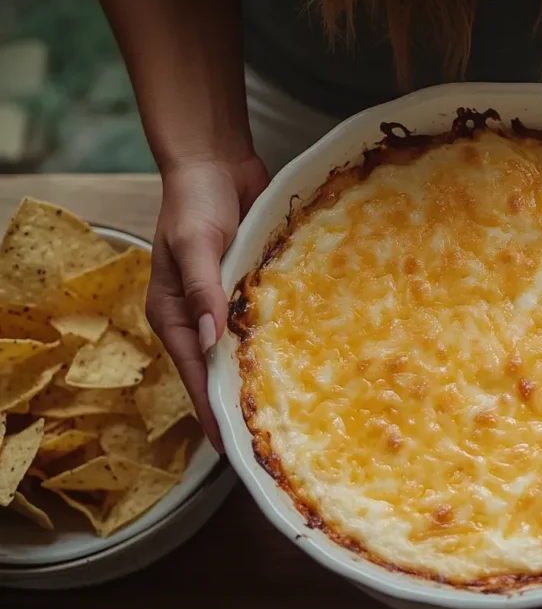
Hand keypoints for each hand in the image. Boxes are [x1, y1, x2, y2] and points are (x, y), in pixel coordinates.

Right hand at [147, 155, 268, 451]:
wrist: (216, 162)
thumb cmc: (194, 201)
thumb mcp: (194, 244)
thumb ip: (202, 290)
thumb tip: (211, 338)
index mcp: (172, 314)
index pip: (195, 374)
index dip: (211, 411)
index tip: (231, 446)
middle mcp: (197, 317)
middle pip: (217, 372)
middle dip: (237, 405)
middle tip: (267, 443)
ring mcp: (224, 305)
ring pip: (241, 352)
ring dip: (258, 379)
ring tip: (287, 416)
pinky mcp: (248, 290)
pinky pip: (262, 325)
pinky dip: (274, 345)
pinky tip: (301, 365)